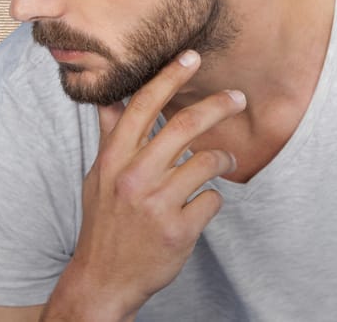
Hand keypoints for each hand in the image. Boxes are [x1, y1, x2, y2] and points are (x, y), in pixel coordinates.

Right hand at [43, 50, 245, 320]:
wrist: (103, 279)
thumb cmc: (104, 222)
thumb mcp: (98, 176)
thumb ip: (110, 137)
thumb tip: (109, 99)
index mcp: (114, 159)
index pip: (142, 105)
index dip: (169, 77)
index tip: (192, 57)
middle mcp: (133, 177)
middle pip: (183, 126)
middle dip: (218, 106)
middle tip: (238, 97)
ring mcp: (156, 205)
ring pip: (206, 162)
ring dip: (222, 158)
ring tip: (224, 160)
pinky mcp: (178, 231)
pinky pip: (212, 200)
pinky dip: (212, 199)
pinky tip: (201, 205)